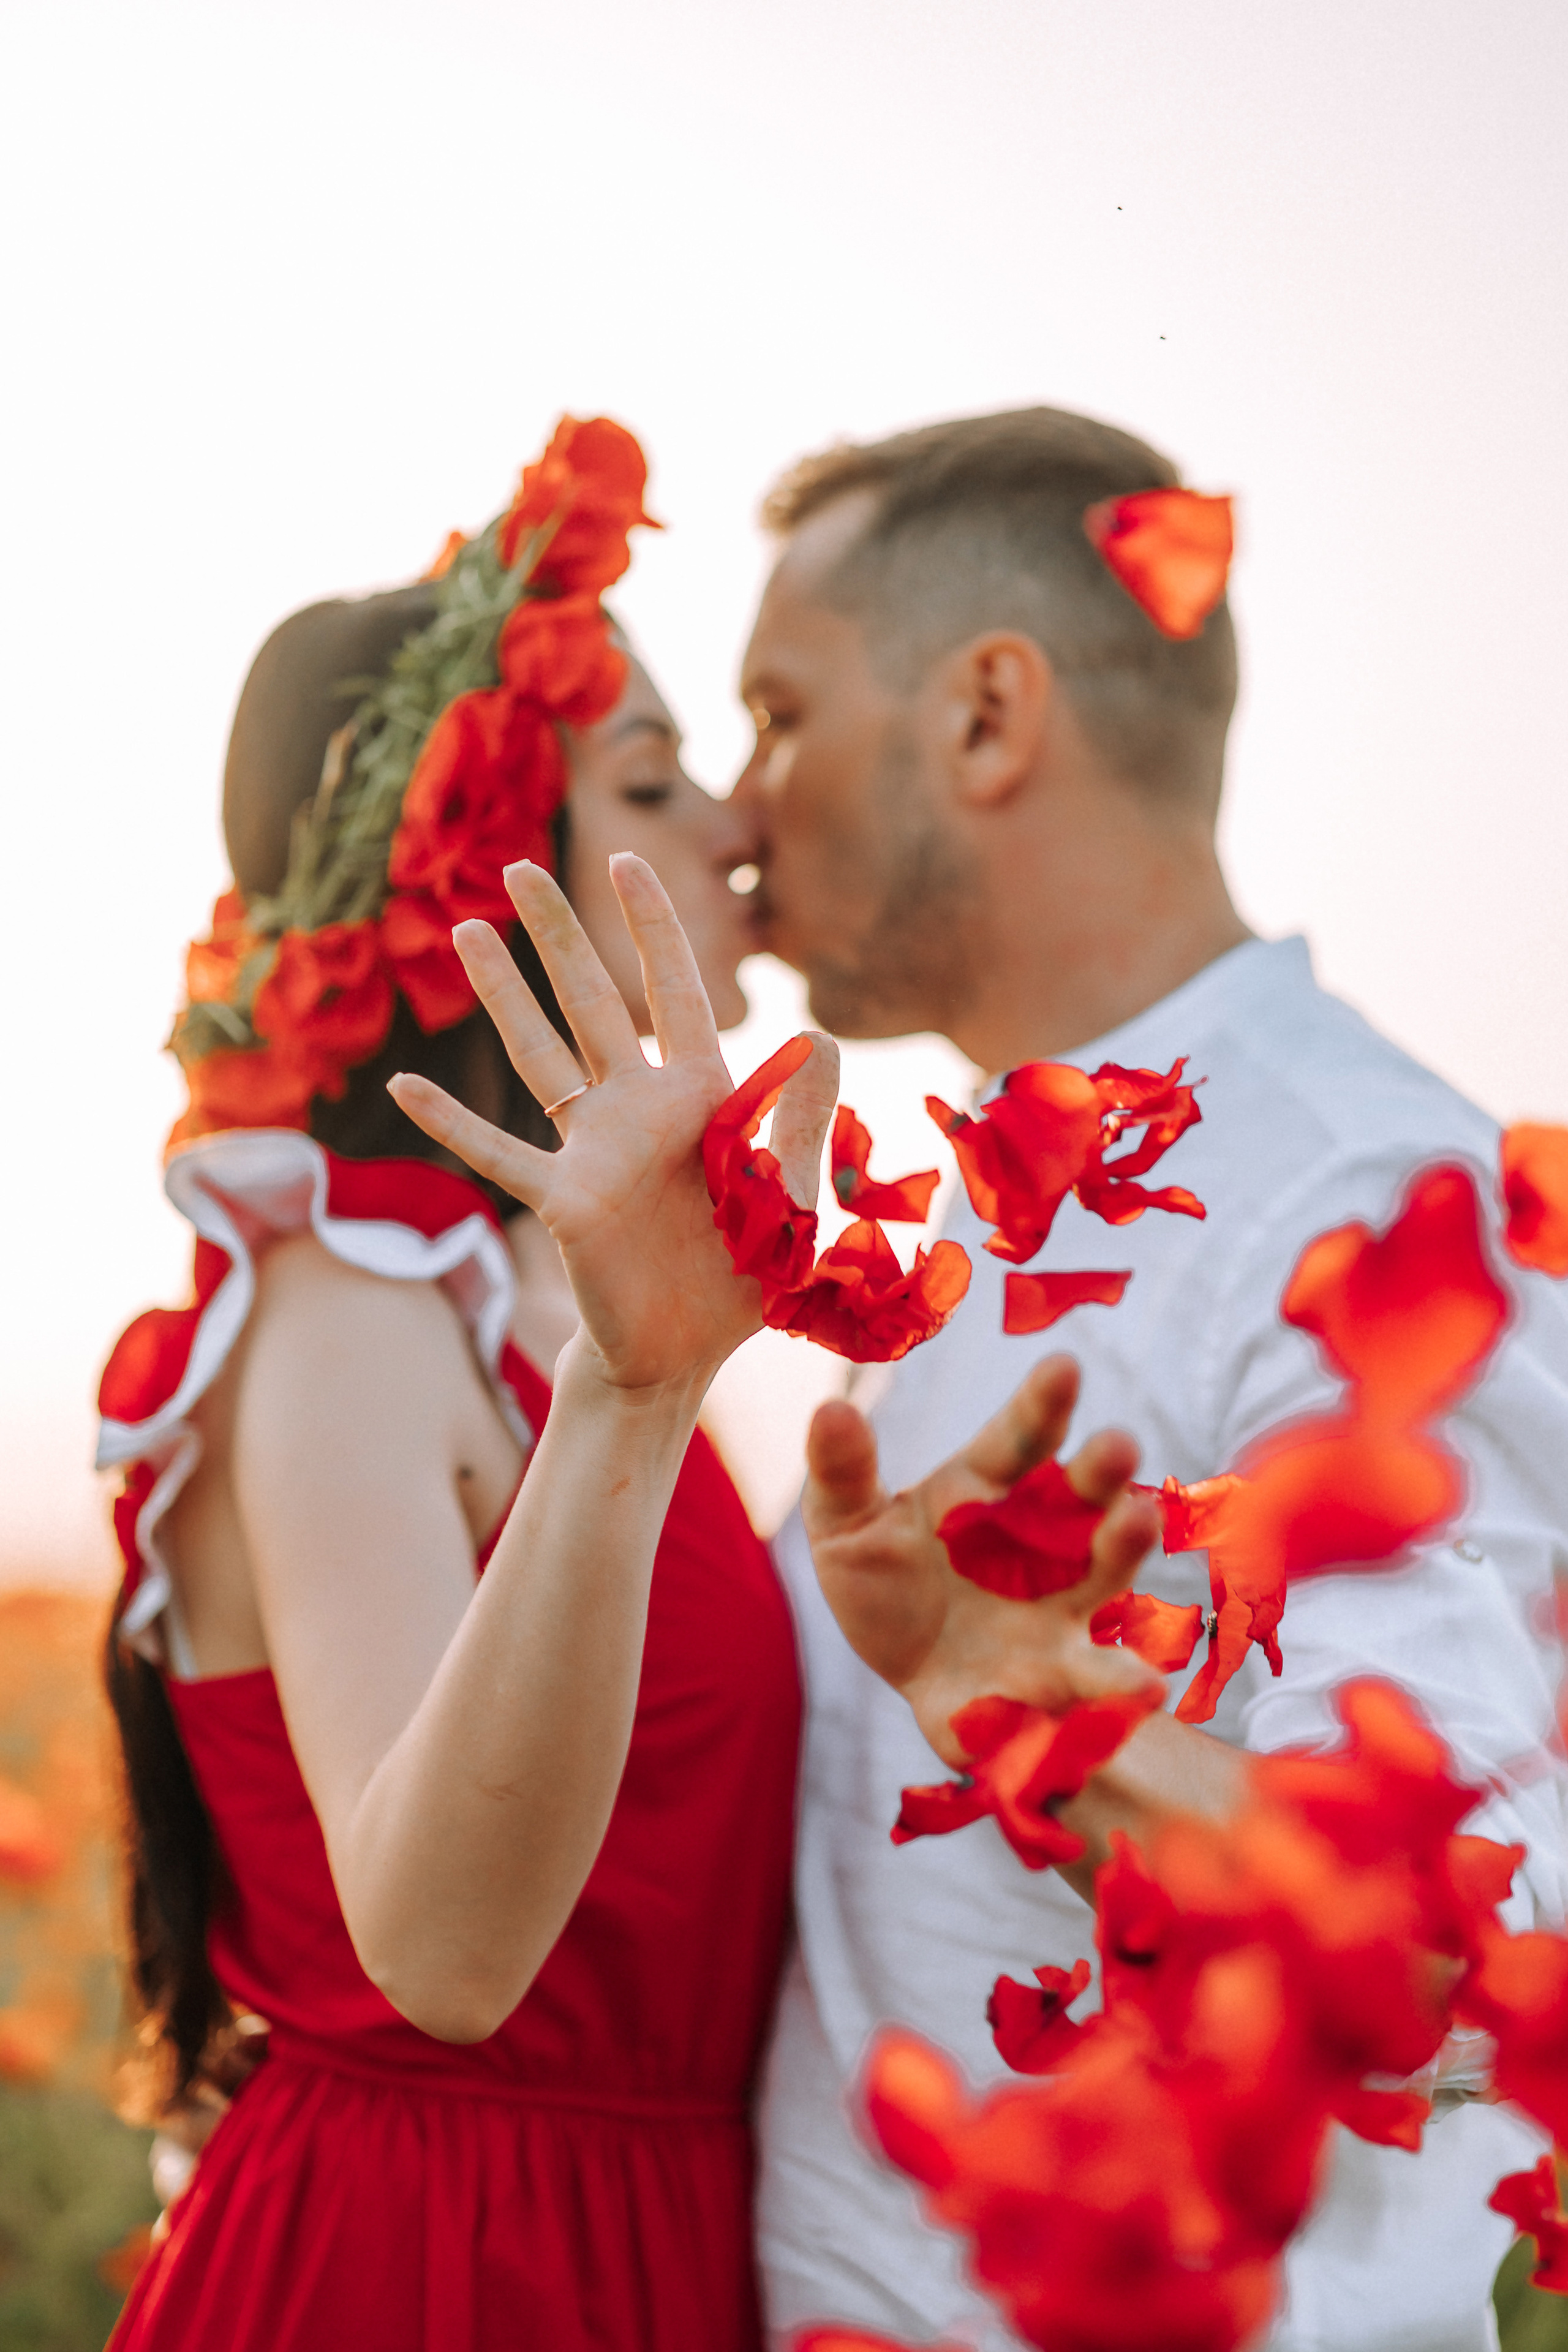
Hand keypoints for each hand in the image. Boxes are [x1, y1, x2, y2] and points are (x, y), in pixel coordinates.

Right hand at [389, 855, 837, 1394]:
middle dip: (557, 932)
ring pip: (539, 1053)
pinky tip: (404, 1085)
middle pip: (592, 1000)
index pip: (675, 991)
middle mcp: (638, 1107)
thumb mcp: (796, 1199)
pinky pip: (498, 1152)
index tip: (626, 860)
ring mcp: (593, 1148)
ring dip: (503, 993)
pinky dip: (451, 1121)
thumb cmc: (745, 1274)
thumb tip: (820, 1034)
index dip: (652, 926)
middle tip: (517, 866)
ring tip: (465, 930)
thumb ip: (806, 1121)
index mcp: (702, 1096)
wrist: (692, 1351)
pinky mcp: (562, 1199)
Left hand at [803, 1355, 1163, 1766]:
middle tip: (1118, 1444)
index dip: (1042, 1403)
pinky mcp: (1059, 1680)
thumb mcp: (846, 1527)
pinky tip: (1145, 1689)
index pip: (1019, 1438)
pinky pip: (1090, 1684)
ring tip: (1140, 1528)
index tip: (1063, 1365)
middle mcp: (1043, 1541)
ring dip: (1124, 1554)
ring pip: (1102, 1578)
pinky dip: (1118, 1686)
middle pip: (1082, 1497)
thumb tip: (830, 1411)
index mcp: (989, 1490)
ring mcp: (1059, 1610)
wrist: (909, 1674)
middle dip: (1103, 1471)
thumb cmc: (885, 1582)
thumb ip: (843, 1473)